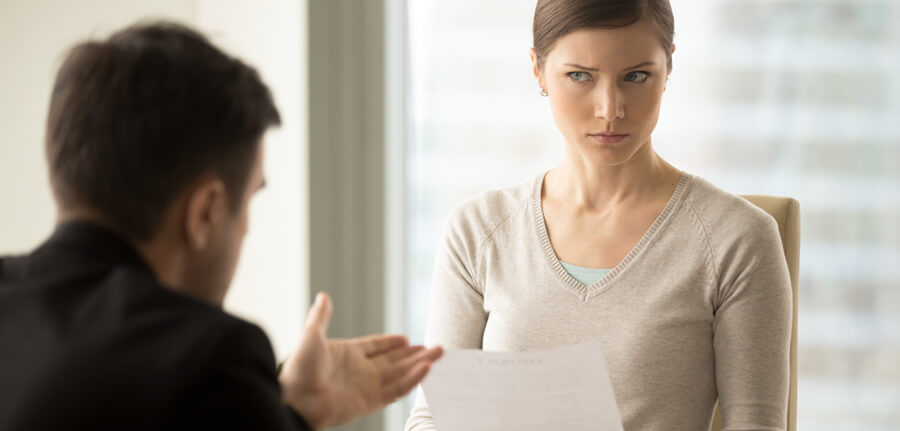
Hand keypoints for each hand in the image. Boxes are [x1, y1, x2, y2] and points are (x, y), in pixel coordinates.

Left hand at [279, 292, 442, 429]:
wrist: (294, 400)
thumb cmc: (298, 369)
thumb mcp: (310, 336)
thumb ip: (321, 317)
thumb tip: (323, 295)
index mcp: (348, 354)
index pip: (375, 346)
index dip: (390, 342)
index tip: (406, 338)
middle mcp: (361, 370)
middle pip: (394, 360)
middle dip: (414, 354)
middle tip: (435, 346)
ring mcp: (367, 386)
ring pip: (400, 373)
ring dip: (419, 364)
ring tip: (439, 353)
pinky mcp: (371, 401)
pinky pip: (397, 389)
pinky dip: (413, 379)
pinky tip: (426, 368)